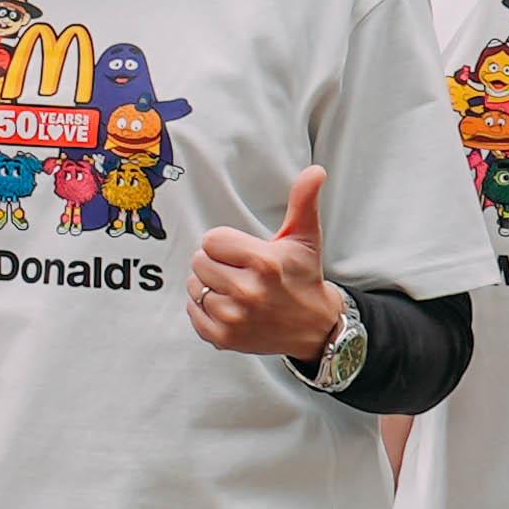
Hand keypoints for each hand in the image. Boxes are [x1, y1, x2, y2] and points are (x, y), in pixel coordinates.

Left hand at [191, 166, 352, 365]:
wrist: (315, 327)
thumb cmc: (303, 277)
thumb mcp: (304, 238)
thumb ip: (303, 201)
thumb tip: (315, 170)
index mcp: (264, 263)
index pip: (211, 240)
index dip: (226, 244)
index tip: (245, 254)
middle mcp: (248, 292)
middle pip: (199, 262)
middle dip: (218, 264)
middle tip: (242, 273)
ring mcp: (234, 318)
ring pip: (194, 286)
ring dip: (210, 286)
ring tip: (238, 291)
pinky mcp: (224, 338)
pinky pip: (192, 311)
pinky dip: (205, 308)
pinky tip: (230, 307)